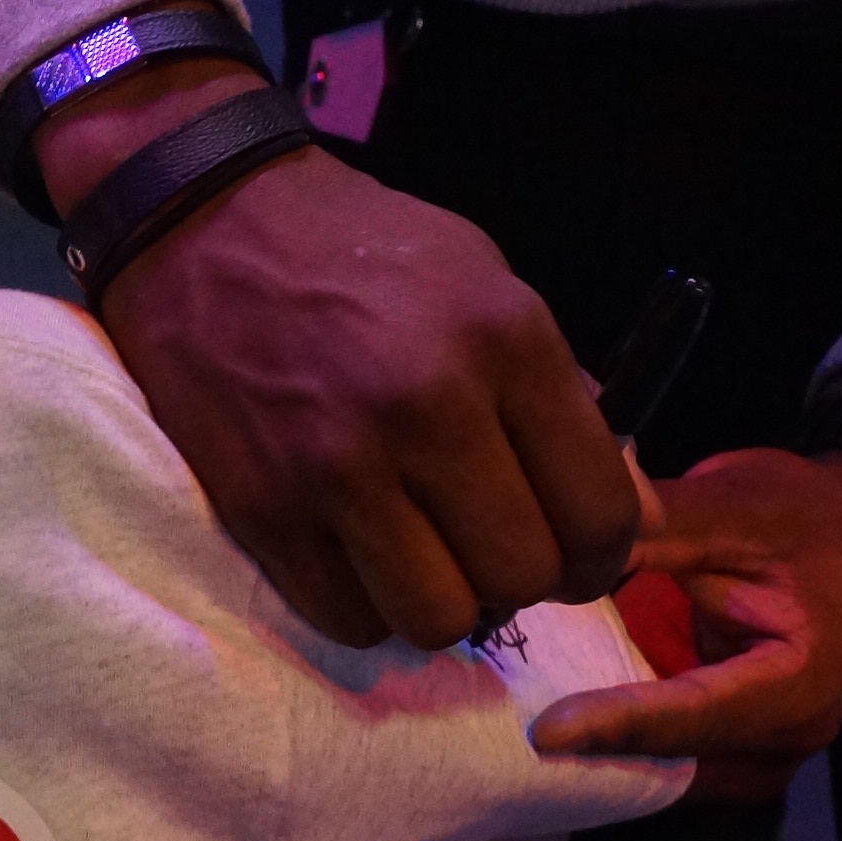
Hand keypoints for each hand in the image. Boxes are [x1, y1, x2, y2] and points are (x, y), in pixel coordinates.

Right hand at [39, 63, 637, 648]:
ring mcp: (338, 465)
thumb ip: (564, 398)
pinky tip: (360, 554)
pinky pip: (347, 620)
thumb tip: (637, 515)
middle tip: (495, 550)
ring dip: (445, 603)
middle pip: (523, 575)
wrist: (204, 220)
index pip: (599, 509)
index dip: (601, 554)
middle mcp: (429, 407)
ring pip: (439, 619)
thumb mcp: (488, 282)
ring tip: (429, 558)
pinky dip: (365, 605)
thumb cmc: (362, 249)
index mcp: (504, 340)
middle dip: (524, 581)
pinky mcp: (262, 507)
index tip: (577, 553)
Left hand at [529, 371, 841, 774]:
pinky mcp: (742, 748)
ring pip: (675, 775)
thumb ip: (654, 525)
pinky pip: (677, 761)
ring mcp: (768, 753)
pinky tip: (564, 717)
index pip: (698, 715)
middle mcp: (790, 737)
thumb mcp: (735, 504)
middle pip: (683, 764)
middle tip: (512, 731)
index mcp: (802, 682)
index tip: (546, 732)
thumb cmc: (807, 515)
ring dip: (610, 756)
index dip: (620, 724)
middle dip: (605, 753)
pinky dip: (626, 742)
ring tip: (526, 724)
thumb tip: (563, 537)